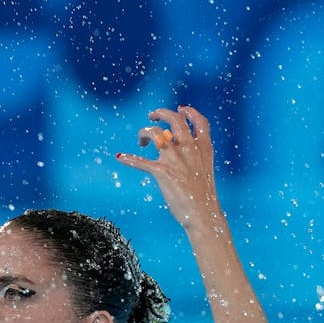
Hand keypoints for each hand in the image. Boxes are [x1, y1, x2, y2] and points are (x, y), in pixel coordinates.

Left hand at [115, 105, 220, 230]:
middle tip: (151, 116)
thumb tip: (172, 144)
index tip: (180, 109)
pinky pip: (140, 162)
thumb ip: (192, 155)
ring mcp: (176, 159)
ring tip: (141, 141)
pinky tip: (120, 157)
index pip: (200, 122)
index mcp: (204, 148)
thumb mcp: (204, 170)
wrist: (203, 213)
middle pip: (175, 120)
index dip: (190, 112)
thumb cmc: (202, 196)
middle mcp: (190, 149)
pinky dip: (128, 159)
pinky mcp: (162, 172)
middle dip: (161, 114)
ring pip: (156, 133)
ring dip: (145, 133)